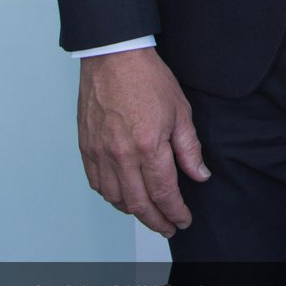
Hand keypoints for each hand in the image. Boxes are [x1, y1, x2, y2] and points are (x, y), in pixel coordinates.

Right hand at [77, 48, 207, 236]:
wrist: (113, 58)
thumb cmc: (148, 80)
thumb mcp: (181, 112)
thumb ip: (189, 149)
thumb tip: (200, 175)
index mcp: (149, 146)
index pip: (164, 193)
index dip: (175, 212)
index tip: (183, 220)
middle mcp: (121, 155)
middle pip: (138, 204)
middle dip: (156, 221)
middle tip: (168, 227)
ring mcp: (100, 153)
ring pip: (115, 198)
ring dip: (133, 212)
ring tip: (149, 214)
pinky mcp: (86, 148)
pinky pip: (97, 184)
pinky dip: (111, 196)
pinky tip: (123, 197)